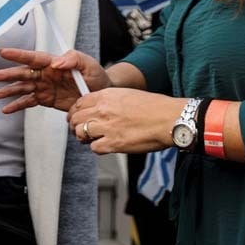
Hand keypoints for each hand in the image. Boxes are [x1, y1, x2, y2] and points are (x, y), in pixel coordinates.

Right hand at [0, 49, 109, 113]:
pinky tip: (6, 109)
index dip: (18, 55)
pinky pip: (28, 102)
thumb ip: (73, 59)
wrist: (101, 95)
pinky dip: (17, 105)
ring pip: (21, 88)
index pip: (33, 57)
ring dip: (8, 91)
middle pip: (22, 73)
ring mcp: (43, 86)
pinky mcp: (45, 99)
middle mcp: (45, 73)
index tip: (3, 52)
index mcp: (53, 63)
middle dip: (6, 75)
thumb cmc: (96, 75)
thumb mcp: (88, 64)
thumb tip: (56, 62)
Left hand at [69, 88, 186, 153]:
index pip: (79, 103)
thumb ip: (109, 101)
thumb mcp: (127, 95)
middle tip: (80, 130)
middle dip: (76, 125)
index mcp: (106, 96)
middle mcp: (103, 110)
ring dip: (84, 138)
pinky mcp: (113, 143)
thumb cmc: (155, 108)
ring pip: (80, 133)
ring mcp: (107, 127)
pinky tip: (105, 146)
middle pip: (75, 118)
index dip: (76, 112)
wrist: (169, 119)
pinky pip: (94, 148)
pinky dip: (98, 148)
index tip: (77, 116)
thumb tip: (99, 108)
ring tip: (91, 139)